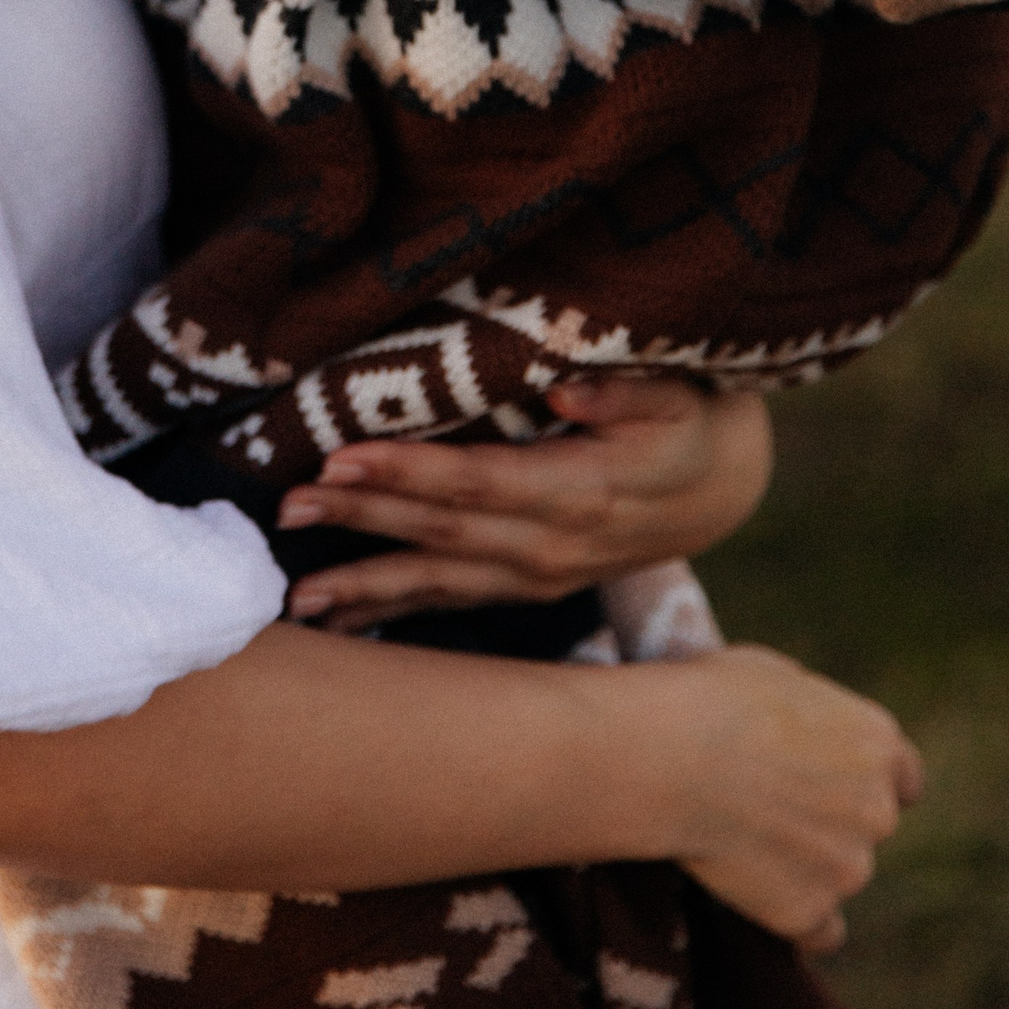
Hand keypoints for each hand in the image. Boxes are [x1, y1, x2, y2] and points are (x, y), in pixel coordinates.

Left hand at [279, 377, 772, 629]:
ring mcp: (535, 577)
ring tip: (295, 600)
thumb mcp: (673, 393)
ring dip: (364, 584)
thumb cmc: (686, 422)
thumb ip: (621, 392)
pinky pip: (449, 601)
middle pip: (439, 533)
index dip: (405, 474)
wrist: (719, 489)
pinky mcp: (523, 587)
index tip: (339, 458)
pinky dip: (393, 609)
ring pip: (437, 582)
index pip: (475, 482)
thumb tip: (562, 387)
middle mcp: (550, 548)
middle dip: (361, 519)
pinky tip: (339, 621)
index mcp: (579, 493)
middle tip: (289, 505)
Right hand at [642, 642, 921, 949]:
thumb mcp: (772, 674)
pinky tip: (762, 897)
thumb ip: (810, 711)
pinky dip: (796, 917)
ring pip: (839, 873)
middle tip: (767, 803)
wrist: (668, 757)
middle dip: (830, 818)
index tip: (834, 783)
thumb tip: (805, 727)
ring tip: (741, 839)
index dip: (867, 781)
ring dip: (806, 864)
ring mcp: (849, 867)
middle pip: (868, 824)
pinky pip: (819, 931)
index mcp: (877, 743)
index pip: (904, 778)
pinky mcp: (809, 911)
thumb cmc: (709, 700)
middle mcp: (878, 809)